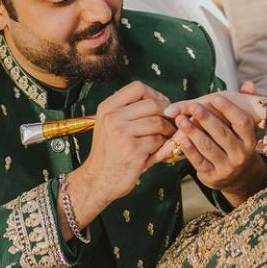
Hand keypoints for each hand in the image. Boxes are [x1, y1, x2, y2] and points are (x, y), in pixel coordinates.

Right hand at [64, 81, 174, 226]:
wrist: (97, 180)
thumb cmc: (109, 153)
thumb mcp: (110, 126)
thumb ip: (131, 112)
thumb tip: (165, 103)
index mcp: (107, 108)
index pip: (138, 88)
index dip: (155, 95)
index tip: (161, 106)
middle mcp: (113, 117)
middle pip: (152, 104)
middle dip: (166, 114)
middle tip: (168, 124)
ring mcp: (122, 134)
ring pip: (158, 122)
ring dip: (166, 131)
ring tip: (163, 138)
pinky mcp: (133, 150)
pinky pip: (158, 141)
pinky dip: (162, 146)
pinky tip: (155, 151)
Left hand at [161, 87, 266, 205]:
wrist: (237, 177)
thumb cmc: (235, 143)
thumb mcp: (241, 129)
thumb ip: (243, 105)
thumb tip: (248, 84)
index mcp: (250, 140)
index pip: (243, 123)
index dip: (229, 110)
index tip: (215, 97)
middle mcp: (241, 154)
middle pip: (222, 134)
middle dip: (206, 119)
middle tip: (193, 106)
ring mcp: (227, 167)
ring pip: (208, 147)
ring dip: (193, 132)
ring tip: (180, 119)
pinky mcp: (212, 176)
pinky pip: (199, 161)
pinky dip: (189, 149)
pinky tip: (181, 138)